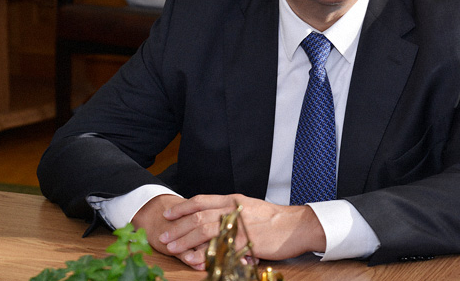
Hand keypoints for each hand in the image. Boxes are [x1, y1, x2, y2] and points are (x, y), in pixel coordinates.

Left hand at [133, 194, 325, 269]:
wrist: (296, 226)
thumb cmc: (275, 219)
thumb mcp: (251, 208)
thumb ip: (232, 210)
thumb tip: (214, 216)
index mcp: (233, 200)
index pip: (201, 200)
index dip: (182, 207)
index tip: (168, 214)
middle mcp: (233, 209)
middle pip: (198, 216)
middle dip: (177, 226)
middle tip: (163, 235)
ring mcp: (238, 225)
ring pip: (204, 230)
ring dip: (185, 239)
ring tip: (171, 247)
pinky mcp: (245, 241)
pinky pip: (220, 247)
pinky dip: (205, 253)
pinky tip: (194, 259)